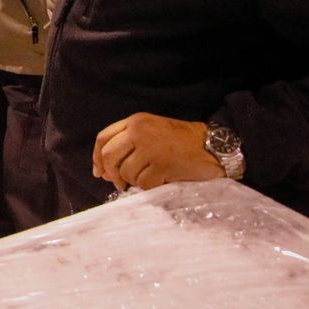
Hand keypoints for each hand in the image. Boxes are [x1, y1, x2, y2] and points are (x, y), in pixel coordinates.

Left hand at [93, 113, 220, 190]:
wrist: (211, 145)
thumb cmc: (180, 141)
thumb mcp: (151, 131)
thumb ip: (127, 145)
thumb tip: (102, 171)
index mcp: (135, 122)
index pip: (103, 138)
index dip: (97, 157)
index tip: (99, 172)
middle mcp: (139, 132)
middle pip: (109, 156)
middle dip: (112, 173)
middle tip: (120, 183)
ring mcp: (151, 148)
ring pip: (126, 172)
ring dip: (134, 181)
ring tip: (150, 177)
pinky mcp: (163, 164)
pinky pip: (144, 183)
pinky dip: (150, 187)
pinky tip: (161, 181)